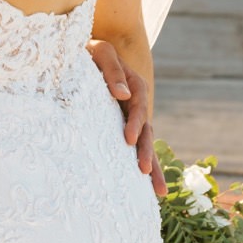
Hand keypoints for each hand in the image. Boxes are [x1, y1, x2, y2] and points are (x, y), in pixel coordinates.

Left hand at [88, 40, 166, 195]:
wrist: (84, 54)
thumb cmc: (91, 51)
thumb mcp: (101, 51)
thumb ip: (112, 70)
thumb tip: (123, 95)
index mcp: (135, 85)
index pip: (139, 106)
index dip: (136, 123)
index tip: (128, 139)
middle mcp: (137, 103)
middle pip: (147, 130)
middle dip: (147, 152)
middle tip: (143, 171)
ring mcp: (131, 116)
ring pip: (145, 143)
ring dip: (151, 165)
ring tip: (158, 191)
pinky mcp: (122, 125)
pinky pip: (135, 146)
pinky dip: (142, 163)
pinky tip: (145, 186)